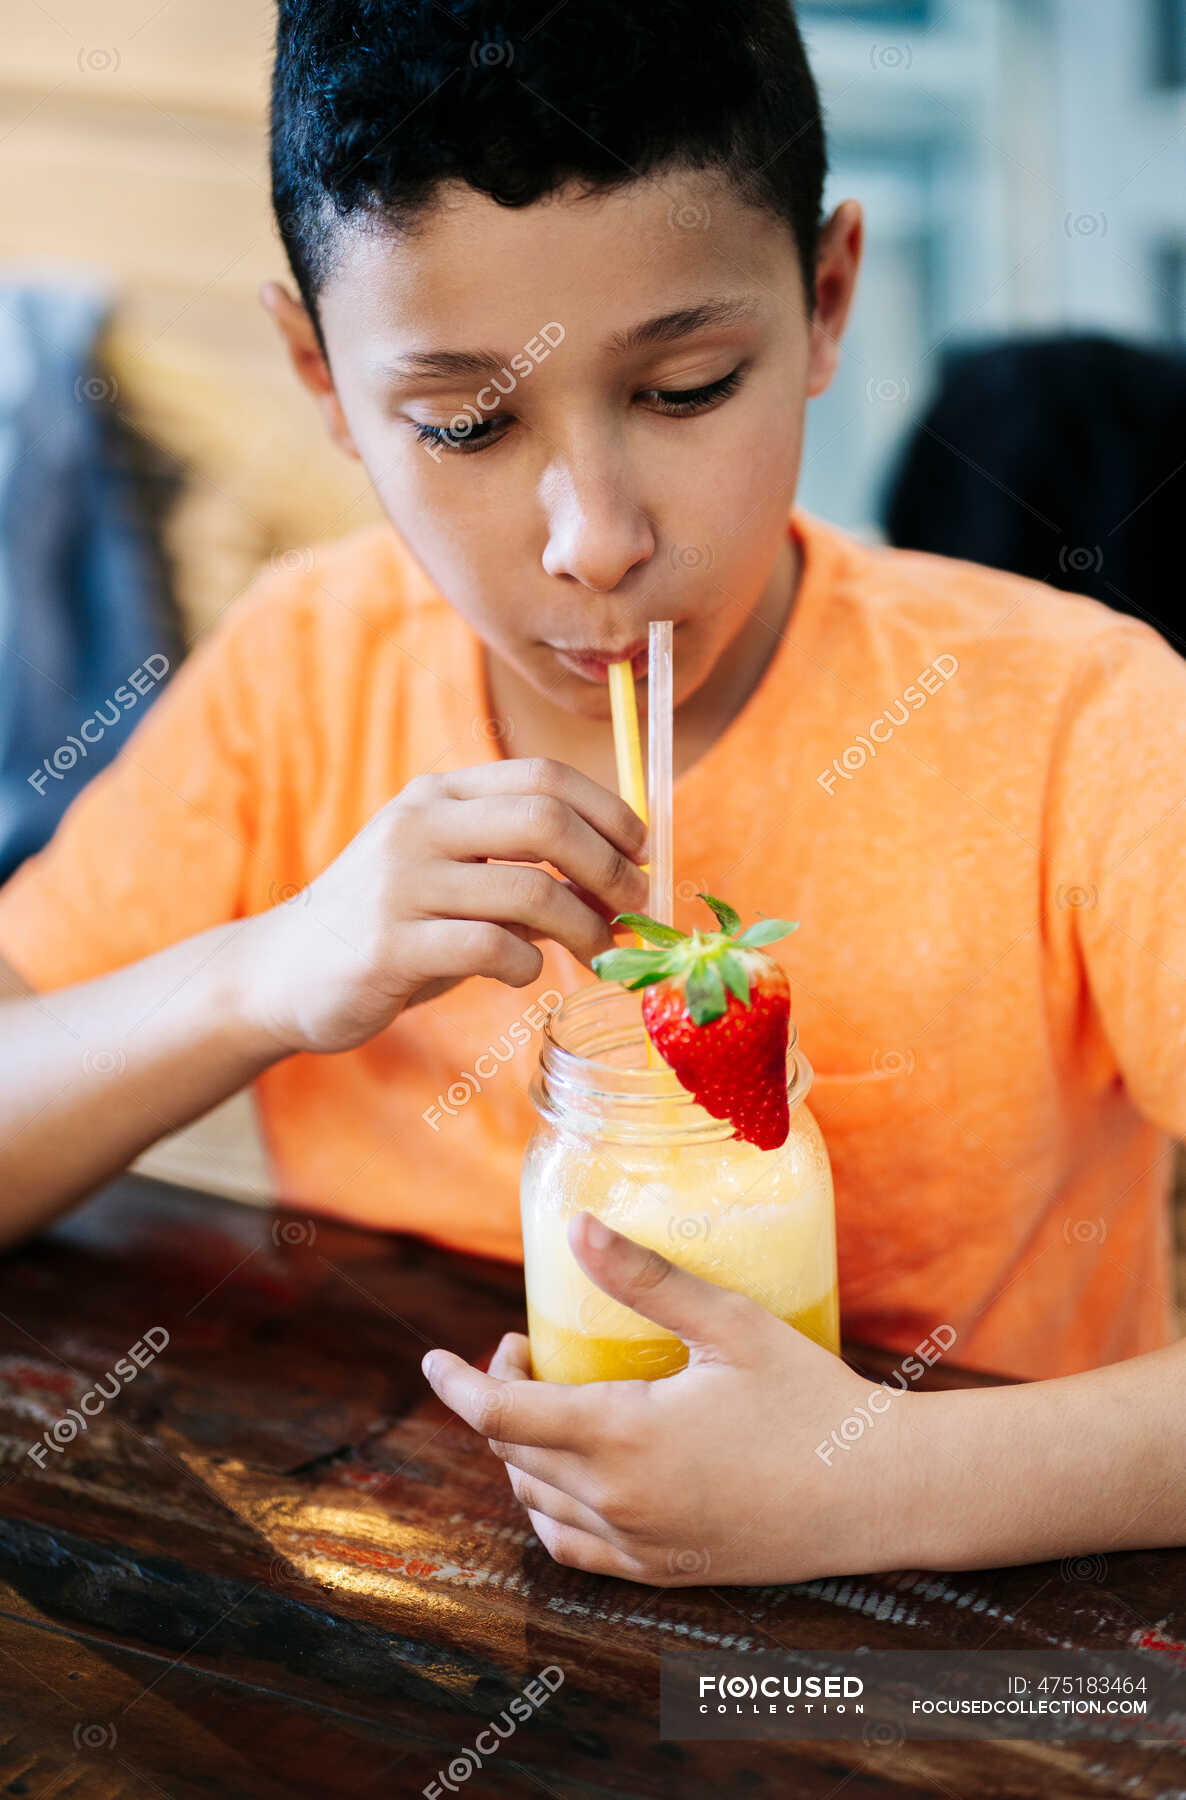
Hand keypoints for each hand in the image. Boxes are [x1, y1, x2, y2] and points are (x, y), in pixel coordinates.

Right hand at [237, 759, 647, 1053]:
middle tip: (634, 907)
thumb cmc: (392, 925)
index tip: (642, 850)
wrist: (286, 971)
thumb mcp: (453, 880)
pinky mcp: (390, 946)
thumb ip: (523, 872)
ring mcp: (401, 883)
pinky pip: (491, 948)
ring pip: (529, 890)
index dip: (609, 811)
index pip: (544, 778)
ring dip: (583, 928)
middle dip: (609, 866)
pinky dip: (528, 965)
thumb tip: (618, 885)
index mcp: (439, 796)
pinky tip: (523, 974)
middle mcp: (419, 826)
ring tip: (597, 953)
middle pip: (545, 821)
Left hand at [422, 1214, 917, 1585]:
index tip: (433, 1359)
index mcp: (625, 1439)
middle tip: (526, 1351)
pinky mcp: (664, 1571)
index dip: (459, 1386)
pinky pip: (575, 1548)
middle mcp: (620, 1501)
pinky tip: (563, 1478)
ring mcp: (640, 1544)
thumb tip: (578, 1227)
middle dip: (498, 1399)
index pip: (503, 1418)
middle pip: (514, 1453)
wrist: (876, 1492)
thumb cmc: (810, 1399)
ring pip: (538, 1500)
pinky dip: (550, 1510)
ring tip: (547, 1400)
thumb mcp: (730, 1325)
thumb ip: (647, 1279)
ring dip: (521, 1451)